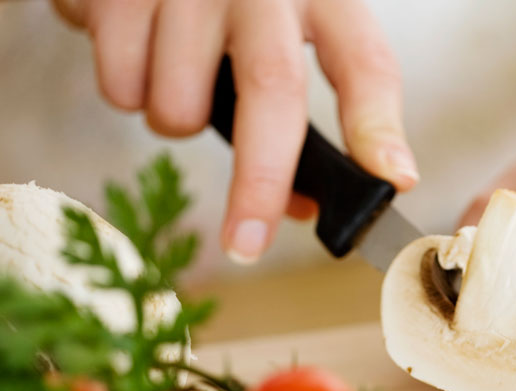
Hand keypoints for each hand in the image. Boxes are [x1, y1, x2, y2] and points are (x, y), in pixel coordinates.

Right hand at [53, 0, 417, 262]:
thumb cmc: (228, 5)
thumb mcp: (282, 36)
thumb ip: (297, 112)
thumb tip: (299, 208)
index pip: (365, 63)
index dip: (379, 127)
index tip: (393, 180)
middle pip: (274, 90)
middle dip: (261, 181)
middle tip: (249, 243)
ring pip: (181, 104)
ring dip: (176, 122)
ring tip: (176, 81)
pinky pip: (122, 87)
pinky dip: (127, 94)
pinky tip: (139, 54)